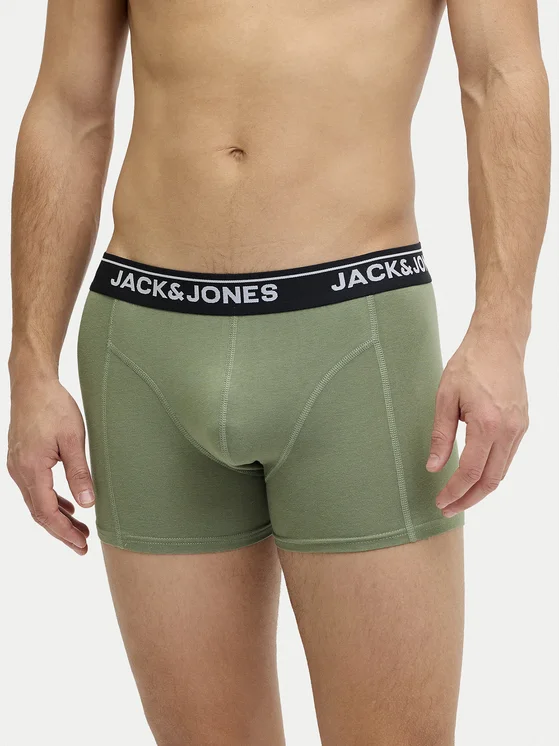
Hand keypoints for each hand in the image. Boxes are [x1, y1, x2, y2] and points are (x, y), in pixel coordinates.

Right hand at [8, 376, 94, 553]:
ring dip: (57, 517)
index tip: (81, 545)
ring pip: (36, 501)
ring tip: (79, 529)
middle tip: (82, 545)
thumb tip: (87, 503)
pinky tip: (67, 505)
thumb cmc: (54, 406)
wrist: (32, 383)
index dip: (64, 532)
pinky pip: (34, 488)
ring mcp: (17, 465)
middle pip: (39, 512)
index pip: (47, 513)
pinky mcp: (21, 458)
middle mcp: (19, 471)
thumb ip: (79, 473)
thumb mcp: (73, 439)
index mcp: (31, 469)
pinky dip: (51, 500)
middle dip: (61, 531)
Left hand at [427, 324, 528, 516]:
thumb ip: (440, 435)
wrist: (498, 342)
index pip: (470, 471)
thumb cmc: (469, 364)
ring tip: (458, 497)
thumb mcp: (445, 398)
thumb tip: (433, 466)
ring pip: (502, 472)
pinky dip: (491, 472)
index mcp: (487, 424)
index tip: (440, 502)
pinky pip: (507, 457)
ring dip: (480, 489)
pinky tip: (474, 474)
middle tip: (448, 508)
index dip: (454, 492)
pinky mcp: (522, 424)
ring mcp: (519, 428)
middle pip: (490, 480)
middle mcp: (509, 431)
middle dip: (468, 499)